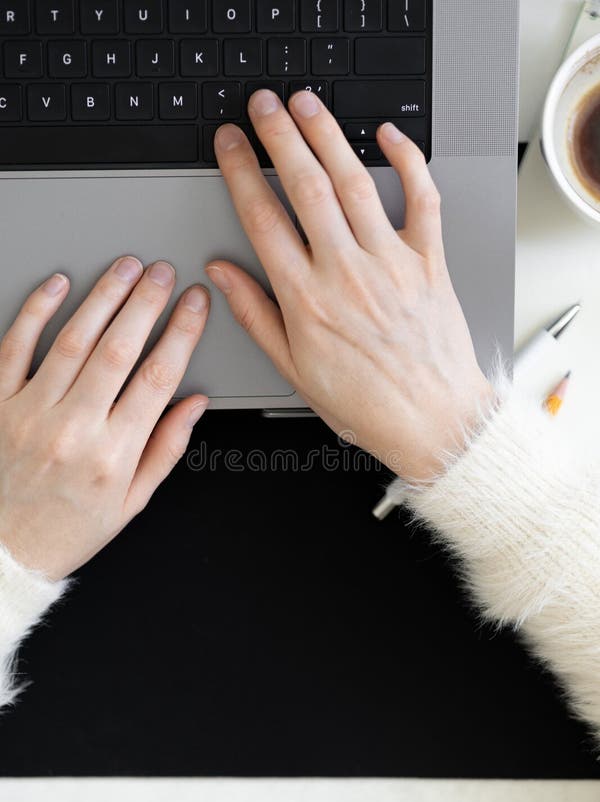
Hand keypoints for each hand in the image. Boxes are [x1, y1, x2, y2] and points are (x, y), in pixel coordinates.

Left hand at [0, 258, 209, 580]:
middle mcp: (72, 429)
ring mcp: (31, 413)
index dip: (182, 332)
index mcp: (112, 455)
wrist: (3, 554)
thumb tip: (193, 404)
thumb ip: (165, 449)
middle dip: (147, 303)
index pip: (157, 378)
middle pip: (118, 349)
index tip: (195, 304)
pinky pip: (15, 348)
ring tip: (125, 268)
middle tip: (164, 274)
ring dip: (103, 297)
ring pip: (72, 340)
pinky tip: (58, 286)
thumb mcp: (130, 502)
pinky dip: (36, 312)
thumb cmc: (66, 530)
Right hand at [207, 90, 493, 481]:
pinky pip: (422, 198)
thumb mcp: (295, 368)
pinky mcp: (428, 261)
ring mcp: (391, 263)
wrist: (432, 421)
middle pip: (305, 187)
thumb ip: (255, 315)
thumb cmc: (366, 403)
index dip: (240, 172)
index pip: (263, 219)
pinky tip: (388, 135)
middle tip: (262, 105)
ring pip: (354, 183)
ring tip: (306, 104)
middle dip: (278, 136)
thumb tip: (222, 273)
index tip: (229, 145)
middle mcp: (347, 273)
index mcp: (307, 300)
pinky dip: (408, 160)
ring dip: (327, 135)